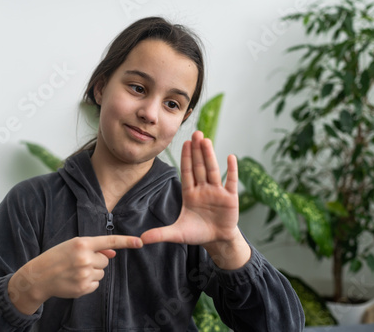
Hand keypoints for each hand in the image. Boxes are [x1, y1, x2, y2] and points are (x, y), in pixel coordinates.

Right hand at [9, 235, 142, 314]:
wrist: (39, 276)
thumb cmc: (57, 257)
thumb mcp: (73, 246)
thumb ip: (94, 248)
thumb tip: (113, 253)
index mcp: (82, 244)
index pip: (109, 241)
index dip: (126, 241)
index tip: (140, 242)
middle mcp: (85, 258)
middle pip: (105, 260)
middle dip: (96, 261)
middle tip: (79, 262)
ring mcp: (84, 274)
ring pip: (101, 272)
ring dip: (93, 272)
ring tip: (75, 271)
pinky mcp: (83, 288)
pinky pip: (96, 284)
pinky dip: (89, 282)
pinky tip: (75, 280)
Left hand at [141, 131, 249, 268]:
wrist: (217, 240)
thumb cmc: (197, 233)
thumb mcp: (177, 234)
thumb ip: (161, 234)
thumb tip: (141, 239)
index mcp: (190, 194)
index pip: (187, 172)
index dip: (186, 158)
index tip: (185, 143)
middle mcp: (203, 189)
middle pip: (200, 167)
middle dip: (197, 151)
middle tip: (196, 133)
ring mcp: (217, 192)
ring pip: (213, 170)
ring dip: (210, 156)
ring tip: (207, 141)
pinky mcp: (230, 198)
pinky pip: (230, 182)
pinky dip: (231, 170)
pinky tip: (231, 157)